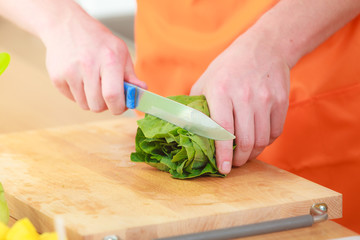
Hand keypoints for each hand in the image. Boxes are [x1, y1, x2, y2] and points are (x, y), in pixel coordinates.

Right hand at [42, 12, 145, 113]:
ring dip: (92, 100)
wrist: (66, 25)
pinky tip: (81, 79)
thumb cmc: (97, 40)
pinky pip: (72, 99)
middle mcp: (88, 66)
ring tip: (94, 84)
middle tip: (108, 95)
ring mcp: (70, 73)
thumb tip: (142, 92)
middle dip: (106, 105)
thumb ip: (131, 75)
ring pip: (84, 105)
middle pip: (98, 106)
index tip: (121, 106)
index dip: (119, 107)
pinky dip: (79, 95)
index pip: (113, 96)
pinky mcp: (56, 78)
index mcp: (109, 60)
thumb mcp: (120, 51)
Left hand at [190, 30, 289, 173]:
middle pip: (246, 140)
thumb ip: (196, 106)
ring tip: (245, 154)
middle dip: (239, 160)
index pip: (222, 130)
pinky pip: (275, 132)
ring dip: (253, 154)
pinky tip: (258, 139)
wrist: (264, 48)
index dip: (222, 154)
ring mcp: (266, 99)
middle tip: (233, 164)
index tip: (222, 169)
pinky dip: (266, 142)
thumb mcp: (206, 80)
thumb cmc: (229, 67)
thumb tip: (186, 130)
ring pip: (262, 140)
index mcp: (221, 91)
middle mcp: (245, 96)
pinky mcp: (281, 101)